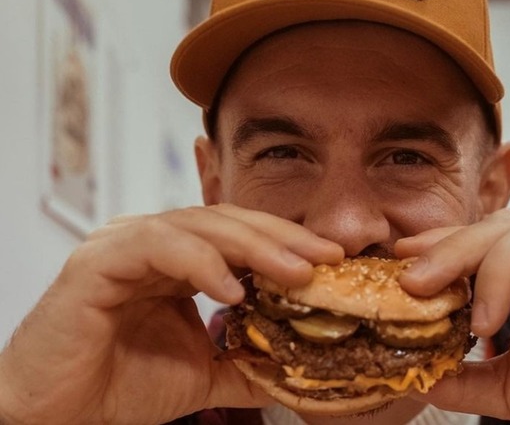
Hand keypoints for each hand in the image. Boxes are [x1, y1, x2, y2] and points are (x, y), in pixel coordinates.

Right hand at [0, 204, 342, 424]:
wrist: (56, 416)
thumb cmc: (119, 387)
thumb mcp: (202, 373)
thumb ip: (245, 362)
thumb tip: (298, 367)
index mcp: (176, 260)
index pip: (241, 236)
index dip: (288, 243)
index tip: (333, 258)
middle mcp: (152, 243)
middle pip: (228, 222)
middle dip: (282, 239)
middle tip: (325, 256)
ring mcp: (123, 245)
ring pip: (198, 226)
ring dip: (252, 247)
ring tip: (294, 273)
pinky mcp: (97, 262)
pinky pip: (157, 246)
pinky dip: (199, 263)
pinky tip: (231, 290)